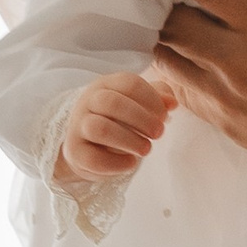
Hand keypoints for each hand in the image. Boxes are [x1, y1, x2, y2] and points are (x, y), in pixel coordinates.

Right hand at [54, 68, 175, 188]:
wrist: (87, 145)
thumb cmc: (118, 120)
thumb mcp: (137, 103)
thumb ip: (157, 97)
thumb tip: (171, 102)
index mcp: (106, 85)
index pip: (129, 83)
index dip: (152, 100)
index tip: (164, 116)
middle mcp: (88, 102)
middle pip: (111, 103)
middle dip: (142, 119)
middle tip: (159, 133)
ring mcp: (78, 126)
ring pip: (99, 129)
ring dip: (129, 140)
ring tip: (146, 149)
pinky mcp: (74, 152)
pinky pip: (93, 158)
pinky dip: (116, 163)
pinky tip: (131, 162)